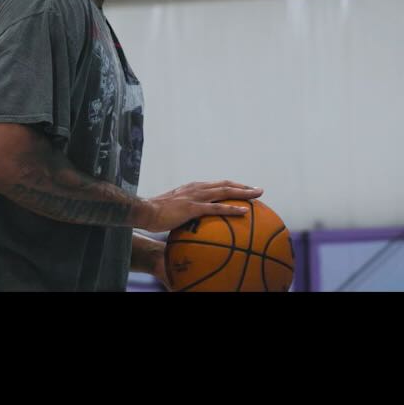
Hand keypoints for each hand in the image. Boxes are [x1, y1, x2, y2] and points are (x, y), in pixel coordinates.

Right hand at [139, 182, 262, 235]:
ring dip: (243, 193)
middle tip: (258, 190)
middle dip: (243, 187)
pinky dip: (232, 208)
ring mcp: (196, 196)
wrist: (145, 211)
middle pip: (225, 184)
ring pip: (225, 192)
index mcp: (193, 188)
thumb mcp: (173, 209)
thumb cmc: (156, 213)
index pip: (217, 184)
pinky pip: (217, 208)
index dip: (232, 186)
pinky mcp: (193, 207)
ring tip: (257, 195)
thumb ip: (184, 211)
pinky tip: (244, 212)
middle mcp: (197, 188)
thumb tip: (190, 220)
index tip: (244, 189)